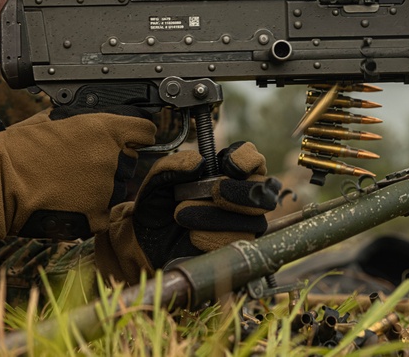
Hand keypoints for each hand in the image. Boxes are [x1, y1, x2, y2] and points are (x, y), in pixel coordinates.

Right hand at [0, 108, 155, 246]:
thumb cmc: (16, 151)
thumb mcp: (51, 121)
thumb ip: (80, 122)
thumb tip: (89, 120)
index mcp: (103, 129)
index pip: (145, 131)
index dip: (138, 135)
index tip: (133, 140)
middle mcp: (111, 158)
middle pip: (130, 160)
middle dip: (113, 162)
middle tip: (82, 165)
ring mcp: (107, 189)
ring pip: (119, 187)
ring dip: (103, 187)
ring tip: (70, 184)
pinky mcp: (98, 216)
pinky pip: (105, 212)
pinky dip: (92, 211)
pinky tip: (70, 203)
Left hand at [131, 141, 280, 267]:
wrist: (147, 244)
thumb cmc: (157, 207)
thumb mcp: (156, 182)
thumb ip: (172, 166)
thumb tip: (198, 162)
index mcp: (226, 173)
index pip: (253, 160)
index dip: (246, 159)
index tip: (227, 164)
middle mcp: (240, 197)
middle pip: (261, 190)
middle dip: (240, 190)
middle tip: (215, 191)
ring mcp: (242, 225)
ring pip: (252, 219)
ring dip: (218, 216)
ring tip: (184, 214)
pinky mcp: (235, 249)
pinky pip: (238, 243)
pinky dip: (213, 236)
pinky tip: (193, 236)